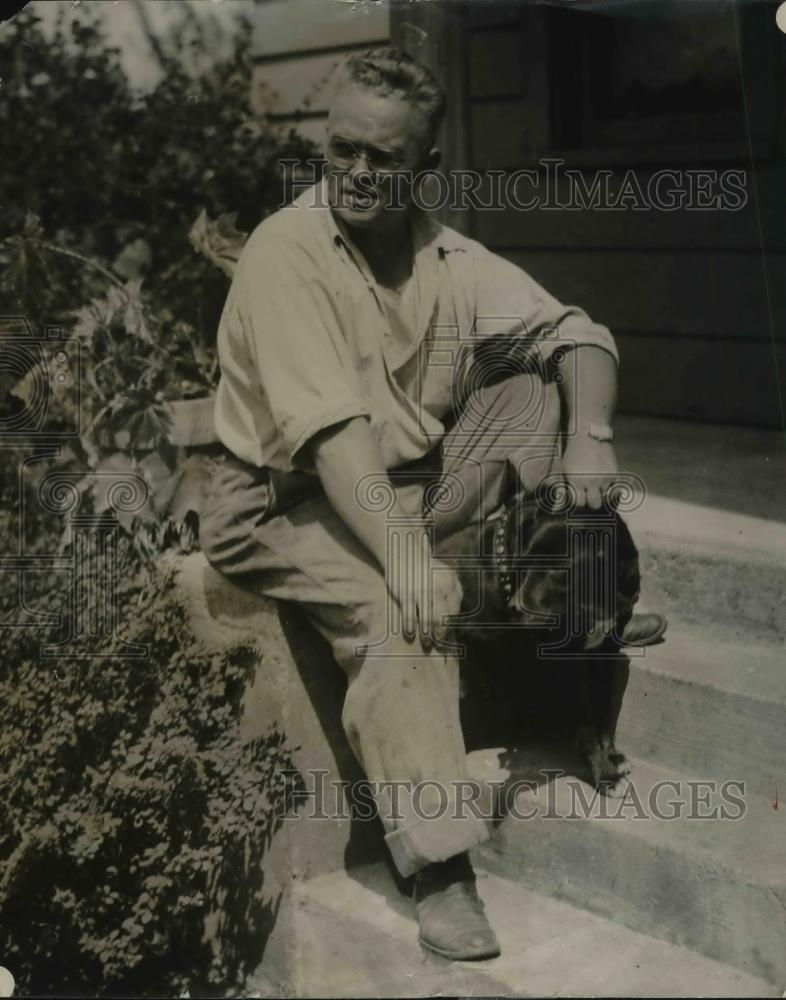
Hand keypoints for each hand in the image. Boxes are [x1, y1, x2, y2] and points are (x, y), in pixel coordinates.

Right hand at [384, 526, 462, 649]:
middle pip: (443, 620)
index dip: (451, 627)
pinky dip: (411, 628)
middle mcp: (438, 588)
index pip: (454, 612)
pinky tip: (410, 635)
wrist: (404, 551)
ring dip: (428, 636)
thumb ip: (455, 591)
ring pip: (427, 622)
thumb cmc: (426, 566)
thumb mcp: (446, 574)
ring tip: (426, 644)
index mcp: (450, 584)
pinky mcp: (405, 594)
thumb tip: (457, 615)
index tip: (448, 636)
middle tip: (440, 646)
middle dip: (442, 636)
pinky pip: (410, 617)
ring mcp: (421, 592)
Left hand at [561, 436, 618, 508]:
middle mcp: (591, 481)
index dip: (579, 502)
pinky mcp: (614, 474)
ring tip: (597, 486)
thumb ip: (568, 485)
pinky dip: (611, 489)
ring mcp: (604, 478)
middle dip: (592, 502)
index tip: (580, 498)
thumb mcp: (566, 469)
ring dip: (601, 494)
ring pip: (605, 498)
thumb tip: (566, 500)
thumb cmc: (574, 454)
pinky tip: (605, 483)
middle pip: (595, 504)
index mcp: (576, 480)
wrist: (589, 437)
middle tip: (590, 496)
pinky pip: (614, 489)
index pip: (579, 503)